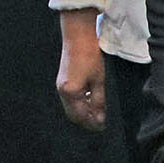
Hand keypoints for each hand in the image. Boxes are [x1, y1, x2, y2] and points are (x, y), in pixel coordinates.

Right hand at [54, 9, 106, 129]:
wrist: (78, 36)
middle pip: (73, 114)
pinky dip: (79, 102)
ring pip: (71, 107)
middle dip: (86, 120)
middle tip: (100, 122)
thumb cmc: (90, 56)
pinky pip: (69, 98)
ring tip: (97, 111)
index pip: (80, 116)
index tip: (102, 127)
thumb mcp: (98, 80)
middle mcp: (62, 91)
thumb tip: (99, 118)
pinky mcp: (62, 80)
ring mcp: (61, 85)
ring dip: (82, 111)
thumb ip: (98, 101)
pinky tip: (90, 99)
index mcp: (70, 93)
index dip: (91, 124)